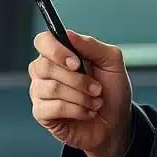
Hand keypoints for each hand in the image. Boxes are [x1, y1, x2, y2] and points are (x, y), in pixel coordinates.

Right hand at [29, 30, 132, 156]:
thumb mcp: (111, 62)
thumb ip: (91, 45)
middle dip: (78, 80)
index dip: (56, 50)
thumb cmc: (111, 91)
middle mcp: (44, 71)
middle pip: (46, 66)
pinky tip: (86, 113)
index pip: (43, 41)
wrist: (116, 123)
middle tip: (97, 88)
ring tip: (95, 102)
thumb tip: (68, 34)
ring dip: (81, 97)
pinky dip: (77, 110)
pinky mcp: (41, 113)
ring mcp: (40, 92)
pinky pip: (53, 107)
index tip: (77, 63)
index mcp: (59, 54)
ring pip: (51, 88)